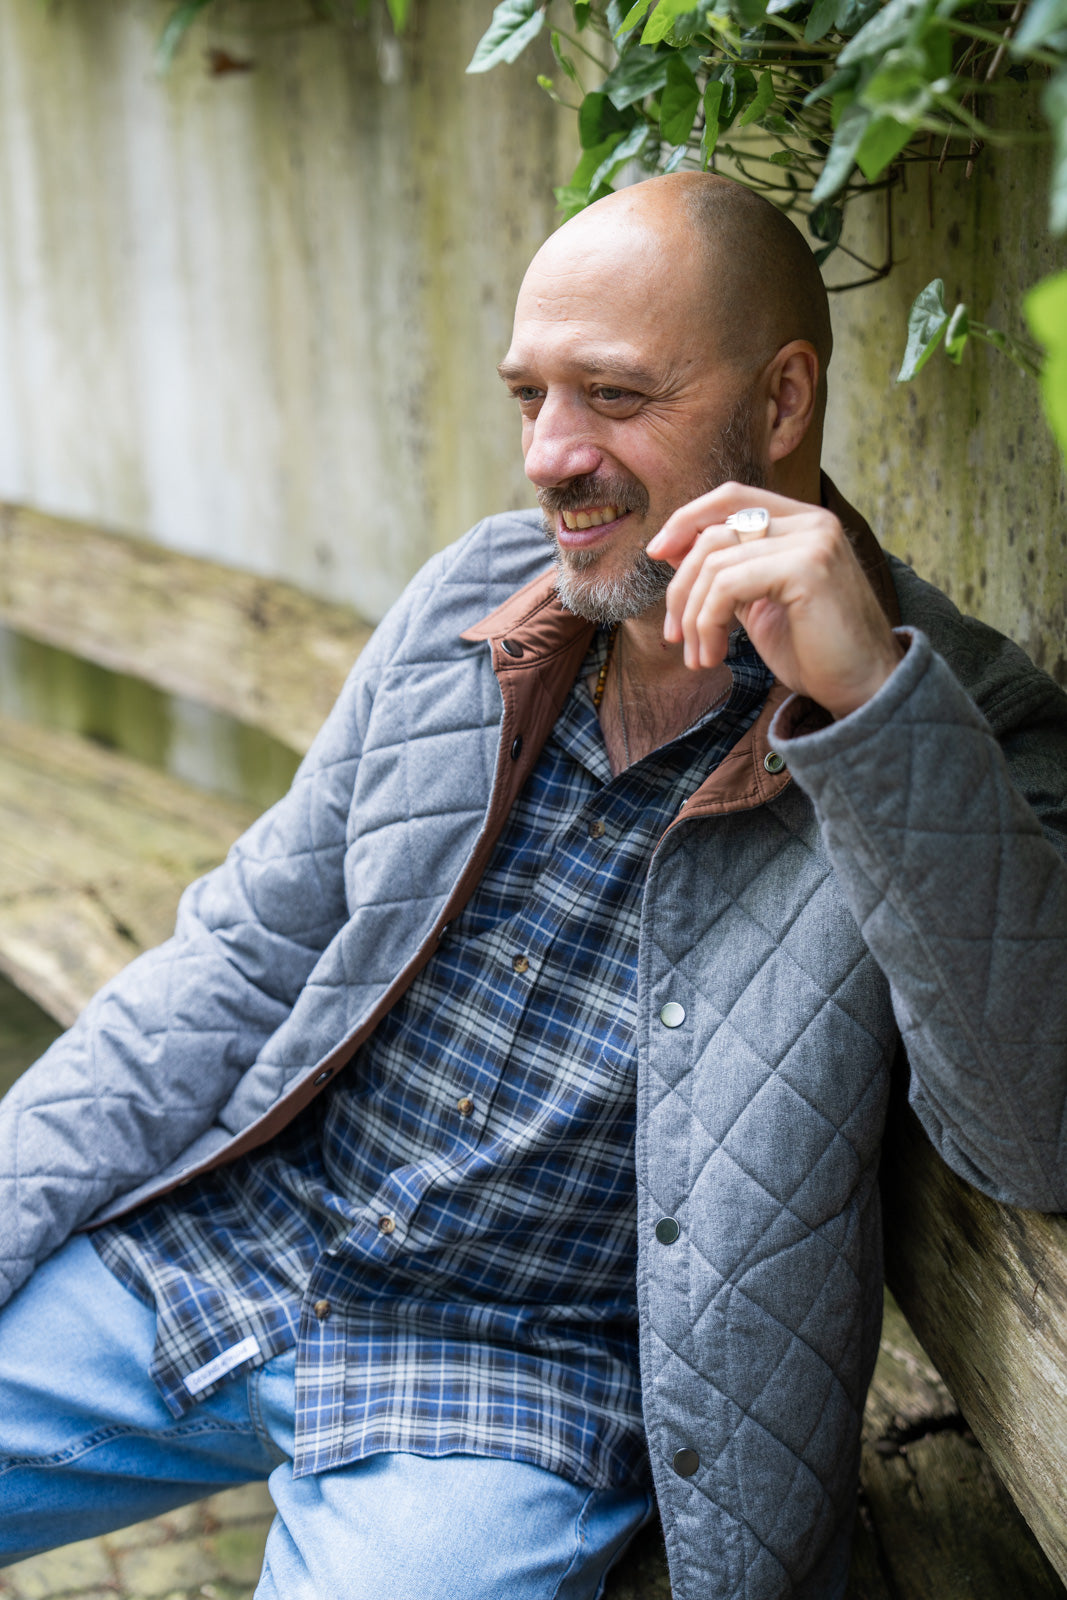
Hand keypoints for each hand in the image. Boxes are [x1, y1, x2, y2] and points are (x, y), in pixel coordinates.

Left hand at [645, 483, 904, 720]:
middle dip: (681, 587)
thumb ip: (726, 572)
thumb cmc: (814, 652)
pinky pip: (727, 586)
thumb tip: (673, 548)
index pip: (731, 498)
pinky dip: (708, 623)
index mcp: (802, 523)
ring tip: (698, 657)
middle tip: (673, 636)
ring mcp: (813, 541)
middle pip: (714, 531)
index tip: (657, 553)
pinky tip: (714, 656)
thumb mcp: (758, 604)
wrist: (864, 690)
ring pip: (715, 563)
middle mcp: (812, 522)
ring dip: (694, 617)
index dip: (686, 519)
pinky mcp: (808, 568)